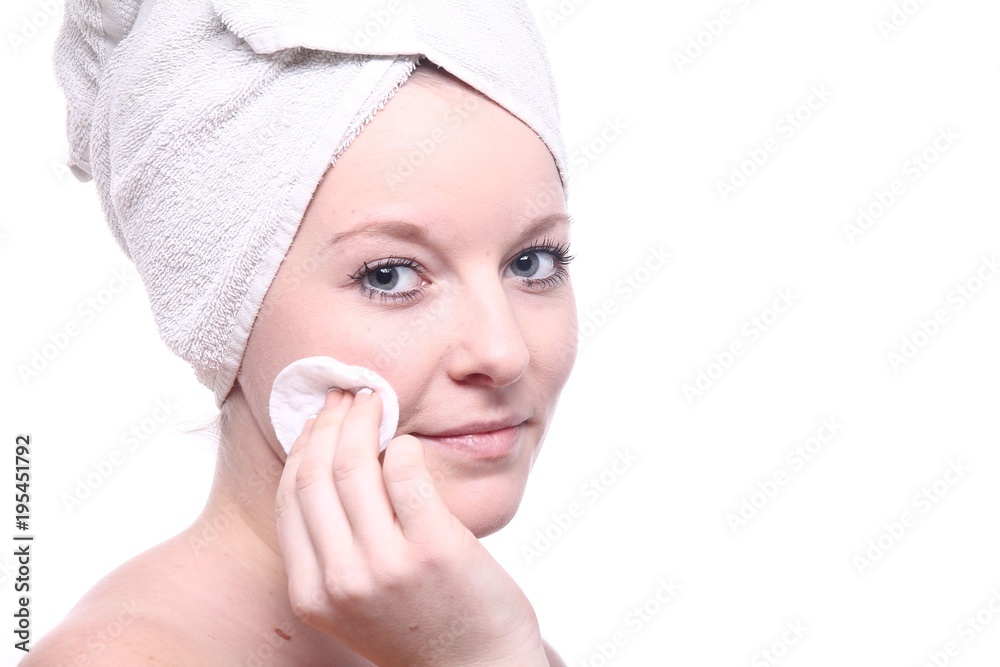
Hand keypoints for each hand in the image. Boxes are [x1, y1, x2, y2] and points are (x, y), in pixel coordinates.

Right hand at [275, 388, 548, 665]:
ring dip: (363, 420)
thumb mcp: (355, 600)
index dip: (302, 446)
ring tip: (375, 401)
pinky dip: (402, 445)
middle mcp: (343, 580)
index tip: (317, 418)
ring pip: (355, 466)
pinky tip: (408, 441)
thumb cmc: (420, 628)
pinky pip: (406, 473)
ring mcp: (388, 565)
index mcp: (313, 593)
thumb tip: (329, 461)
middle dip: (328, 422)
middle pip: (316, 474)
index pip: (290, 497)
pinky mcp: (435, 549)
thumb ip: (334, 547)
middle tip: (347, 395)